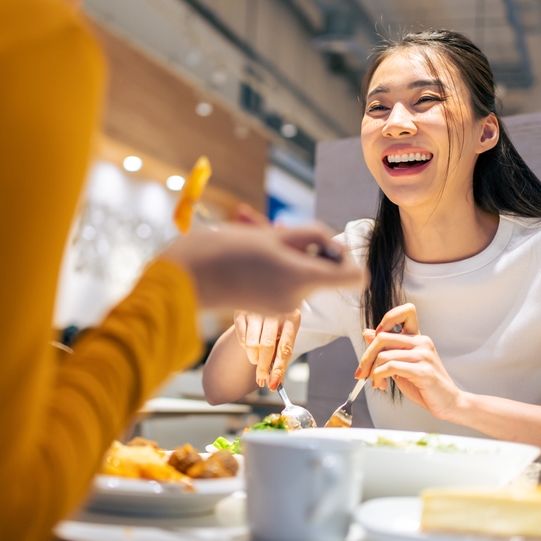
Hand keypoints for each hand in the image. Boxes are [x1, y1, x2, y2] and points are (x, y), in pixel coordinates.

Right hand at [160, 224, 362, 315]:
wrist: (185, 277)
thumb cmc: (226, 250)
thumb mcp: (273, 234)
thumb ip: (312, 237)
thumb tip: (332, 246)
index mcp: (303, 279)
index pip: (355, 276)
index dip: (345, 255)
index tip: (322, 242)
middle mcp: (298, 299)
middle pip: (324, 270)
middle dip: (307, 248)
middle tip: (275, 232)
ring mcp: (283, 306)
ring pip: (303, 273)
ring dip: (288, 254)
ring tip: (256, 240)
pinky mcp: (268, 308)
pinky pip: (286, 282)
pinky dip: (276, 266)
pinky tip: (249, 254)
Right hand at [233, 310, 299, 389]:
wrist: (267, 296)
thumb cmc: (279, 322)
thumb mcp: (286, 333)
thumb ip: (281, 354)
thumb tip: (277, 382)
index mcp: (292, 318)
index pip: (285, 349)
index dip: (279, 369)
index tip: (273, 384)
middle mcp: (274, 312)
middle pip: (267, 347)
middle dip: (263, 367)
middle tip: (261, 379)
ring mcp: (257, 310)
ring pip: (252, 344)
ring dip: (254, 357)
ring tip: (257, 358)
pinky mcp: (242, 311)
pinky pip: (241, 338)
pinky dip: (245, 346)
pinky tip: (250, 344)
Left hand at [355, 303, 463, 420]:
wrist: (448, 403)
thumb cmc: (424, 385)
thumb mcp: (401, 364)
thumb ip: (387, 349)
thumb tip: (367, 333)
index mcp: (418, 338)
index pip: (405, 312)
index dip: (386, 320)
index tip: (375, 339)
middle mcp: (422, 342)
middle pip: (383, 337)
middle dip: (366, 356)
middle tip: (362, 372)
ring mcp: (424, 355)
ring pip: (384, 355)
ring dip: (372, 371)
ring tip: (375, 382)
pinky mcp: (423, 370)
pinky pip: (391, 367)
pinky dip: (379, 376)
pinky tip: (381, 384)